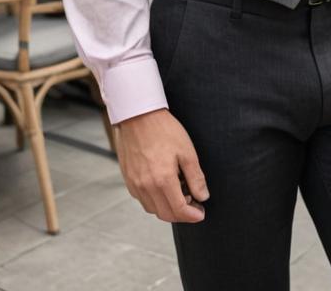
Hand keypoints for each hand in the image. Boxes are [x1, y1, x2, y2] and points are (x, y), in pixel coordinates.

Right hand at [113, 108, 209, 222]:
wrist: (138, 115)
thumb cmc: (163, 129)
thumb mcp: (187, 151)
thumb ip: (195, 177)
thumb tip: (202, 196)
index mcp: (163, 180)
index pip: (179, 210)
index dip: (193, 215)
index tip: (201, 212)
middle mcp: (146, 186)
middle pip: (165, 214)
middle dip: (182, 215)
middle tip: (193, 204)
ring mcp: (135, 184)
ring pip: (153, 209)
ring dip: (167, 208)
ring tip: (179, 193)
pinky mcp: (128, 179)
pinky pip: (142, 199)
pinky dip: (154, 200)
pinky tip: (163, 187)